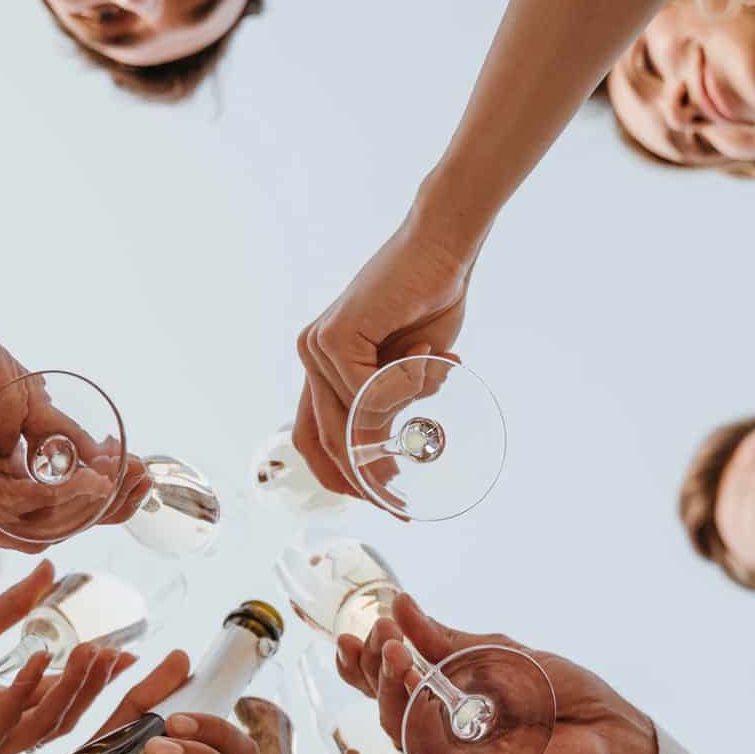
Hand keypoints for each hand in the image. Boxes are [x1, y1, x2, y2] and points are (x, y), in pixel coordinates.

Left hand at [0, 316, 149, 549]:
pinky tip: (69, 481)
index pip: (59, 504)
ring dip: (72, 508)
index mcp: (1, 479)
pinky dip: (34, 498)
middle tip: (137, 483)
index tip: (142, 472)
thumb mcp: (21, 400)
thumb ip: (56, 435)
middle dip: (99, 508)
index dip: (104, 496)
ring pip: (25, 526)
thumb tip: (105, 463)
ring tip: (108, 482)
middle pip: (49, 525)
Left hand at [0, 561, 129, 753]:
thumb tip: (51, 568)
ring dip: (67, 687)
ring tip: (87, 651)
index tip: (129, 656)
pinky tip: (36, 662)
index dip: (97, 683)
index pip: (62, 705)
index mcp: (7, 715)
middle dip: (93, 687)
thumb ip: (15, 606)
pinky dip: (21, 693)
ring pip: (40, 726)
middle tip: (114, 652)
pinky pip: (0, 726)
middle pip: (61, 720)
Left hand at [293, 214, 475, 499]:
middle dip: (363, 476)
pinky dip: (403, 388)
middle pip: (324, 439)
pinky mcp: (333, 337)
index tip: (382, 503)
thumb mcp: (410, 370)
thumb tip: (392, 449)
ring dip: (400, 415)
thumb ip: (392, 404)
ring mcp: (317, 347)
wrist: (442, 250)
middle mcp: (312, 357)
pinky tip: (431, 358)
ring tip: (440, 375)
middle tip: (401, 502)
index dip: (343, 476)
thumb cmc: (431, 302)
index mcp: (325, 366)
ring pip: (350, 420)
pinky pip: (365, 393)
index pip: (315, 437)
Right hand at [335, 594, 658, 753]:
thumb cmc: (561, 695)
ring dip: (391, 689)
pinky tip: (419, 689)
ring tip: (397, 653)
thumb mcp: (497, 654)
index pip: (389, 683)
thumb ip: (447, 642)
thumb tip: (402, 605)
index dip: (363, 663)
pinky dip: (419, 722)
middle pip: (385, 706)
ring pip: (399, 730)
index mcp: (445, 700)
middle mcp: (440, 732)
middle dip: (374, 669)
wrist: (609, 734)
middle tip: (382, 636)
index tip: (355, 633)